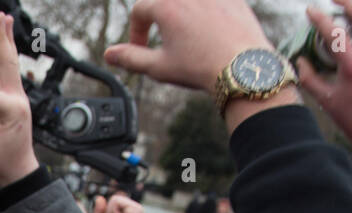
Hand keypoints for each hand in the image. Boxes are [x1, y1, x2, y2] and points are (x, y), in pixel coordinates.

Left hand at [93, 194, 143, 212]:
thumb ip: (100, 210)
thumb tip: (99, 198)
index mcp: (130, 212)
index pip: (114, 202)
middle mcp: (135, 209)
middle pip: (114, 199)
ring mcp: (137, 208)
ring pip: (114, 199)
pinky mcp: (135, 209)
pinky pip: (116, 201)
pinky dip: (113, 212)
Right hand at [103, 0, 271, 95]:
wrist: (242, 67)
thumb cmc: (200, 68)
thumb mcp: (159, 67)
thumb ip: (130, 58)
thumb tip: (109, 54)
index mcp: (166, 6)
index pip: (140, 11)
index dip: (136, 32)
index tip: (141, 48)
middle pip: (163, 3)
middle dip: (158, 20)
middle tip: (163, 40)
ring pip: (188, 4)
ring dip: (183, 16)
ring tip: (187, 37)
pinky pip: (212, 3)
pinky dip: (206, 13)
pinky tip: (210, 33)